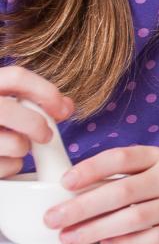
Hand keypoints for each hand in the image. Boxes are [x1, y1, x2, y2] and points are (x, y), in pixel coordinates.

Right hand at [0, 65, 74, 179]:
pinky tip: (1, 162)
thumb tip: (67, 106)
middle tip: (44, 135)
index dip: (46, 92)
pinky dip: (9, 167)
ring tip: (13, 147)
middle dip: (36, 124)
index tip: (62, 109)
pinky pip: (4, 167)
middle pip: (10, 110)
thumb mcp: (2, 102)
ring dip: (22, 149)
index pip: (16, 76)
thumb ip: (30, 100)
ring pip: (15, 144)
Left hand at [44, 149, 158, 243]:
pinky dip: (126, 242)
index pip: (121, 158)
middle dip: (81, 207)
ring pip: (133, 218)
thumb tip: (75, 193)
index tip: (64, 183)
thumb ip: (128, 175)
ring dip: (96, 229)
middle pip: (121, 192)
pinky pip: (153, 238)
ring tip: (69, 237)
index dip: (90, 169)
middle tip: (53, 218)